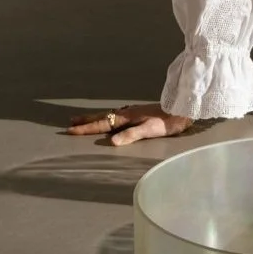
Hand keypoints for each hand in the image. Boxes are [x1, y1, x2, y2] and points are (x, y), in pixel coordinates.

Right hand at [66, 103, 194, 145]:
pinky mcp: (140, 113)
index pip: (102, 123)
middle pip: (103, 116)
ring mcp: (134, 112)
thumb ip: (131, 135)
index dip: (86, 128)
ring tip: (86, 120)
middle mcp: (128, 112)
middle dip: (87, 120)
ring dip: (96, 118)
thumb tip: (110, 142)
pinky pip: (118, 115)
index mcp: (127, 117)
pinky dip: (109, 117)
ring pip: (110, 115)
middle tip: (71, 122)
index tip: (69, 130)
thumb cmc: (167, 122)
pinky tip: (112, 119)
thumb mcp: (149, 130)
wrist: (183, 111)